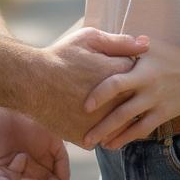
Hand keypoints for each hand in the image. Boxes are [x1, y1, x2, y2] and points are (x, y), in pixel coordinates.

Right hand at [32, 27, 148, 143]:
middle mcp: (115, 101)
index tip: (123, 71)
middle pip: (136, 102)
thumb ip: (120, 42)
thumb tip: (147, 43)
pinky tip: (98, 122)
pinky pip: (106, 140)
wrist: (33, 82)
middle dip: (131, 97)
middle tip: (119, 92)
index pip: (141, 75)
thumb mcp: (90, 39)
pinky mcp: (89, 138)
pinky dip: (105, 133)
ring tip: (110, 109)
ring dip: (121, 119)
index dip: (131, 72)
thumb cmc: (61, 56)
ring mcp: (102, 123)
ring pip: (123, 126)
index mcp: (119, 74)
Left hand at [81, 38, 179, 150]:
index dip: (99, 95)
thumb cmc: (170, 55)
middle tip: (83, 138)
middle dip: (102, 126)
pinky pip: (144, 130)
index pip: (116, 83)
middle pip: (121, 112)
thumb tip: (101, 43)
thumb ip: (125, 45)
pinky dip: (128, 137)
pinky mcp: (164, 114)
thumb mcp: (149, 45)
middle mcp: (148, 89)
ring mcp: (157, 103)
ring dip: (112, 136)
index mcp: (141, 70)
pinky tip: (114, 144)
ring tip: (95, 144)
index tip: (84, 106)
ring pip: (131, 125)